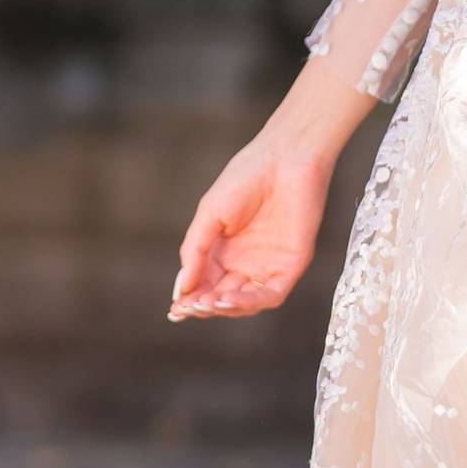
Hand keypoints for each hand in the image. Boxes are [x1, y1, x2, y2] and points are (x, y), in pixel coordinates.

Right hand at [170, 136, 334, 321]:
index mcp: (224, 251)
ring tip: (207, 302)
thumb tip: (182, 288)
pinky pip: (270, 295)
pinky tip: (228, 299)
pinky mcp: (291, 266)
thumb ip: (195, 250)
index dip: (190, 299)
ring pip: (245, 303)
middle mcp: (246, 263)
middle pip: (222, 297)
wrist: (285, 158)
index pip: (205, 284)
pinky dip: (249, 302)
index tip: (175, 309)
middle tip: (189, 307)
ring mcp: (269, 266)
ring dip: (225, 308)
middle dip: (204, 306)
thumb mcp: (210, 213)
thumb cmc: (246, 177)